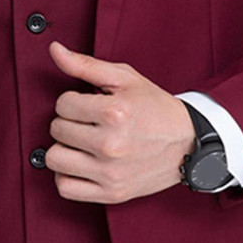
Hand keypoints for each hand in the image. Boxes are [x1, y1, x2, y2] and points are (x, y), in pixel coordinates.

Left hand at [45, 40, 196, 203]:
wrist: (188, 142)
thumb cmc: (154, 108)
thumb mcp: (125, 78)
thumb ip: (85, 65)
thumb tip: (54, 49)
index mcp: (115, 113)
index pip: (62, 104)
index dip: (73, 101)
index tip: (89, 104)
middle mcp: (111, 145)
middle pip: (56, 130)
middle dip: (69, 122)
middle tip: (88, 123)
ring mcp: (110, 172)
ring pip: (55, 159)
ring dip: (64, 149)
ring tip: (81, 143)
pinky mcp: (111, 193)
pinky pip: (65, 188)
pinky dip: (67, 175)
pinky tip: (81, 163)